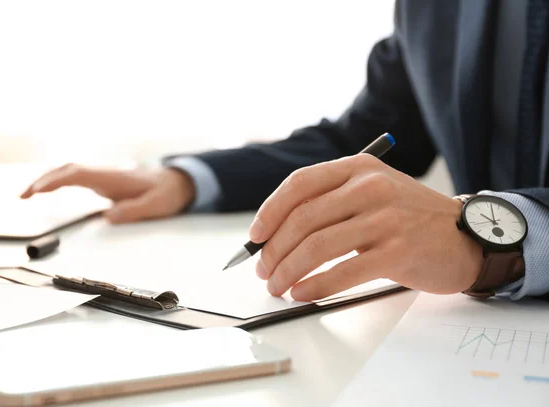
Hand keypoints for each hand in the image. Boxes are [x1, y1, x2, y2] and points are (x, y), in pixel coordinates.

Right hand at [20, 164, 195, 222]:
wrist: (179, 181)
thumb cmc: (168, 192)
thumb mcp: (156, 205)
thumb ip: (133, 211)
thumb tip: (108, 217)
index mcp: (114, 178)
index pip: (78, 174)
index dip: (56, 180)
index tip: (38, 190)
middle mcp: (106, 174)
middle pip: (68, 170)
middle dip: (44, 180)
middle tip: (22, 196)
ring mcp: (104, 176)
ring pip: (70, 172)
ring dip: (48, 180)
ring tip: (27, 194)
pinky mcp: (105, 181)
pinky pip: (76, 177)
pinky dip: (59, 182)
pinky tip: (49, 190)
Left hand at [249, 154, 483, 300]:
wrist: (464, 236)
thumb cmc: (407, 216)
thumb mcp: (371, 192)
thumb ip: (329, 203)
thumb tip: (275, 234)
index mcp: (358, 168)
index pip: (299, 184)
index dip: (269, 211)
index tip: (254, 236)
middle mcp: (370, 187)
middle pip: (302, 218)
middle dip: (273, 250)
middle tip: (263, 270)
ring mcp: (385, 219)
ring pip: (317, 246)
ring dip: (288, 271)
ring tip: (277, 286)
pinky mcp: (397, 252)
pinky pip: (342, 272)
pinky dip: (315, 286)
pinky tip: (301, 293)